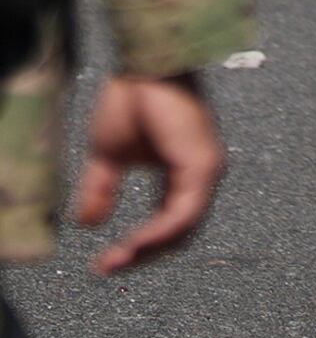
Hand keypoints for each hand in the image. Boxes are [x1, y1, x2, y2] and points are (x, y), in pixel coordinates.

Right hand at [72, 75, 224, 274]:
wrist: (143, 67)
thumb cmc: (131, 102)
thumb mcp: (108, 156)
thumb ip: (102, 190)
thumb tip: (88, 226)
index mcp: (183, 177)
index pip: (168, 225)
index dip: (138, 248)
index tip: (104, 264)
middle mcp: (200, 177)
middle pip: (179, 234)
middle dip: (142, 256)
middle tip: (108, 270)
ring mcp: (206, 171)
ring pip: (183, 229)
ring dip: (148, 250)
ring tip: (115, 261)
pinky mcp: (202, 165)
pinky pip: (183, 213)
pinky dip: (158, 233)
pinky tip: (133, 244)